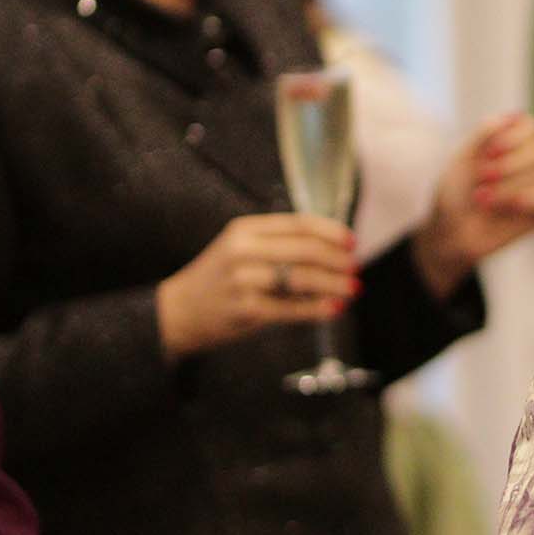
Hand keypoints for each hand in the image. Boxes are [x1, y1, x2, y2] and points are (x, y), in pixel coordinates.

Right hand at [156, 214, 356, 356]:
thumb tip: (329, 250)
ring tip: (352, 288)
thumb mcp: (240, 251)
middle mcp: (243, 250)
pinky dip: (316, 308)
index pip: (298, 224)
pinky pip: (291, 307)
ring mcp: (243, 280)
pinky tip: (334, 308)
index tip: (351, 242)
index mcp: (244, 229)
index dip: (330, 232)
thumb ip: (277, 246)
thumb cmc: (218, 281)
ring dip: (333, 283)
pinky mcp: (245, 308)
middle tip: (356, 268)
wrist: (177, 311)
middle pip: (305, 249)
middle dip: (337, 259)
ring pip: (301, 278)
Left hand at [412, 115, 533, 295]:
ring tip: (480, 199)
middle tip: (483, 176)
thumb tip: (513, 115)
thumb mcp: (464, 157)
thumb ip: (486, 133)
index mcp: (514, 142)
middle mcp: (531, 162)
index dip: (515, 137)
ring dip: (507, 187)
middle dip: (509, 165)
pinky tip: (508, 206)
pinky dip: (527, 199)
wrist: (450, 230)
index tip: (490, 152)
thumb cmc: (456, 191)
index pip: (533, 127)